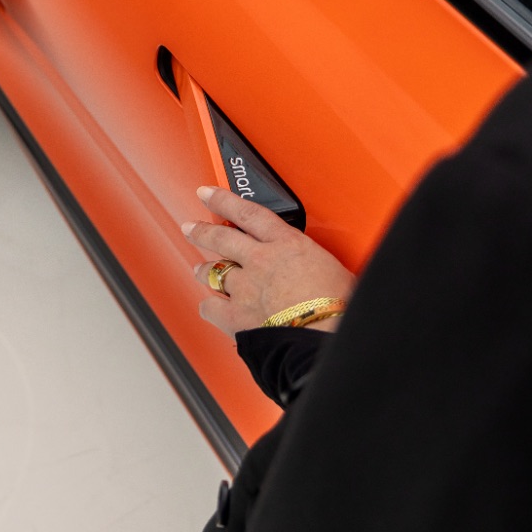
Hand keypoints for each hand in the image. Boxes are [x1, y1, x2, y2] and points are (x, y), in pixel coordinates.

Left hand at [182, 186, 356, 338]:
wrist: (325, 337)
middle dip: (202, 231)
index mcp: (288, 244)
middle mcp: (261, 261)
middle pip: (222, 238)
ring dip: (204, 269)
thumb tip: (328, 273)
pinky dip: (209, 306)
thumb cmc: (340, 306)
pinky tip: (210, 306)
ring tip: (199, 269)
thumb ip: (319, 267)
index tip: (209, 193)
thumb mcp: (337, 271)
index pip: (249, 213)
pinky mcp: (237, 316)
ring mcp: (246, 288)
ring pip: (214, 271)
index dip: (224, 200)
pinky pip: (211, 307)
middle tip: (191, 227)